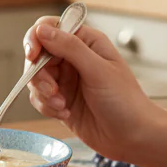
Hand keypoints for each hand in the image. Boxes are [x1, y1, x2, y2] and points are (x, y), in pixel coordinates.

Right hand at [23, 18, 161, 161]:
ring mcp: (66, 80)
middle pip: (38, 55)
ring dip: (44, 93)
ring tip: (62, 105)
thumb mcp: (98, 70)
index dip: (37, 39)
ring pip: (36, 78)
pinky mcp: (61, 100)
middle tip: (52, 90)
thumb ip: (70, 48)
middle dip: (40, 74)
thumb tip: (42, 31)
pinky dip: (47, 107)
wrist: (133, 138)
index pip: (50, 28)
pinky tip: (65, 113)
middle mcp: (74, 58)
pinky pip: (39, 98)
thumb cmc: (126, 102)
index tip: (32, 55)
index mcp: (86, 42)